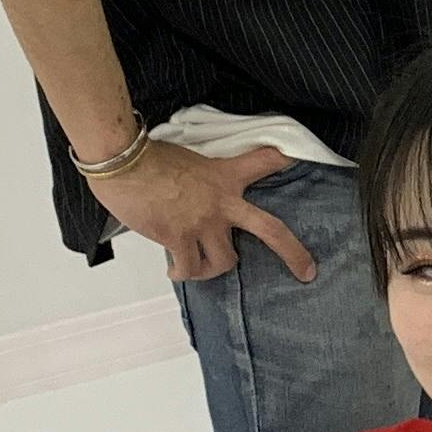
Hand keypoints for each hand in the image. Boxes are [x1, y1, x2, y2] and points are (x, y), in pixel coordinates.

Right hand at [88, 138, 315, 285]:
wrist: (124, 162)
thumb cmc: (147, 157)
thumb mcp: (188, 158)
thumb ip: (201, 180)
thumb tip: (193, 202)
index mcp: (225, 177)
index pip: (265, 161)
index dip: (285, 160)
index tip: (299, 160)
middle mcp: (222, 202)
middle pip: (270, 230)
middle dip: (293, 253)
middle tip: (307, 271)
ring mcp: (204, 223)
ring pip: (224, 262)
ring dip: (212, 268)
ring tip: (198, 266)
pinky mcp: (180, 238)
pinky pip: (189, 269)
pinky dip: (181, 273)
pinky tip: (173, 270)